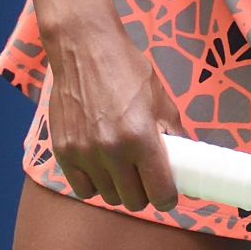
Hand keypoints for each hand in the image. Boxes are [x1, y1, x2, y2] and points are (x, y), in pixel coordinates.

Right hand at [44, 15, 183, 213]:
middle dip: (144, 193)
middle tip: (145, 177)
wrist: (84, 49)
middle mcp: (111, 151)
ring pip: (108, 197)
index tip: (168, 190)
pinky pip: (82, 189)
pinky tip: (101, 167)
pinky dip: (94, 184)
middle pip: (133, 201)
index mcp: (140, 138)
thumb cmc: (127, 70)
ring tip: (123, 168)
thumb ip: (174, 134)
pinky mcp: (62, 152)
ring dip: (119, 188)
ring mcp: (84, 154)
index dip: (168, 196)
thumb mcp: (161, 99)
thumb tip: (187, 163)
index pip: (160, 193)